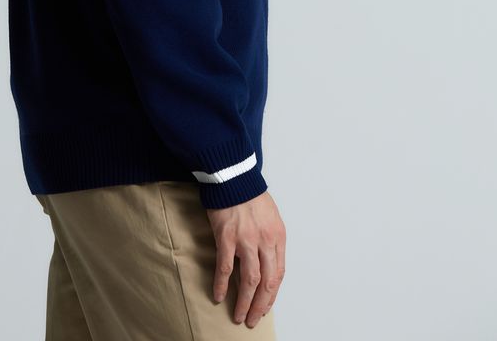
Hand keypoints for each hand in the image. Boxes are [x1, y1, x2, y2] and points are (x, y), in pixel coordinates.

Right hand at [206, 190, 285, 327]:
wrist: (234, 177)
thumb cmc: (251, 195)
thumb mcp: (271, 217)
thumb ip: (271, 239)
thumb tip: (267, 261)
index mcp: (278, 237)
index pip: (278, 274)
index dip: (272, 294)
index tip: (266, 306)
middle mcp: (265, 242)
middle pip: (267, 283)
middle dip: (260, 305)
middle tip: (253, 319)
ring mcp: (246, 241)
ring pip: (249, 281)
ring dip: (244, 302)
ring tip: (239, 316)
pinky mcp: (226, 238)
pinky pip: (226, 269)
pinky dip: (222, 285)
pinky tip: (218, 296)